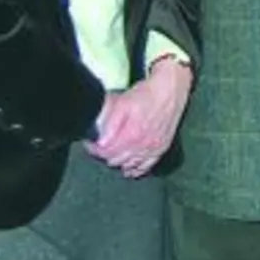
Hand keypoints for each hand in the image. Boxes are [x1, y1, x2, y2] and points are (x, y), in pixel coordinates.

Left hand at [85, 58, 192, 177]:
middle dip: (104, 154)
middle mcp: (143, 146)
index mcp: (132, 135)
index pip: (106, 152)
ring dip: (118, 161)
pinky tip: (129, 168)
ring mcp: (153, 148)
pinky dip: (135, 169)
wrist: (170, 89)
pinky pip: (146, 166)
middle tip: (99, 146)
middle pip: (116, 160)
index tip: (89, 143)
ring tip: (112, 153)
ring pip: (129, 165)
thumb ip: (111, 124)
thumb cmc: (146, 94)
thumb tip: (101, 142)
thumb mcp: (123, 103)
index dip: (94, 149)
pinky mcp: (162, 148)